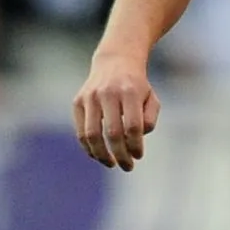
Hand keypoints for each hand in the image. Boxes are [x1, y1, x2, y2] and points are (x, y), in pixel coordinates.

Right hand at [73, 53, 161, 171]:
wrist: (115, 62)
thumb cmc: (137, 86)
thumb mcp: (151, 98)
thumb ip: (149, 119)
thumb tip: (137, 139)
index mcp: (130, 92)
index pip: (133, 126)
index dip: (135, 145)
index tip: (138, 156)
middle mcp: (108, 94)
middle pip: (113, 132)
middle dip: (120, 154)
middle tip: (128, 167)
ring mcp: (90, 98)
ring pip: (92, 134)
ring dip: (101, 154)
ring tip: (111, 164)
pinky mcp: (78, 102)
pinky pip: (80, 131)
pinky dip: (88, 147)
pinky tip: (98, 155)